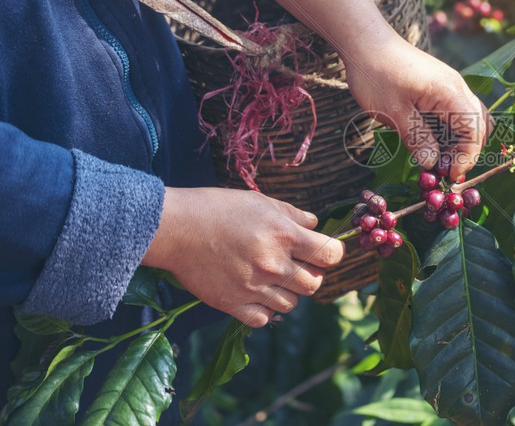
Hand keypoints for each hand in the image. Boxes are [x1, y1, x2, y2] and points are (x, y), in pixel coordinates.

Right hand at [143, 187, 343, 327]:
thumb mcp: (260, 202)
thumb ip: (292, 215)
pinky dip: (265, 309)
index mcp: (283, 236)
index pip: (331, 255)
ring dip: (288, 292)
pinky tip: (256, 293)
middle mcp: (273, 265)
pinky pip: (264, 318)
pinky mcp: (232, 304)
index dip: (332, 254)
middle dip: (311, 274)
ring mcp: (253, 287)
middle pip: (314, 284)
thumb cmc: (217, 208)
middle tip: (296, 265)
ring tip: (272, 277)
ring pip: (291, 304)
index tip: (324, 252)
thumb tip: (314, 226)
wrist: (175, 228)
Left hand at [238, 0, 490, 177]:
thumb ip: (416, 139)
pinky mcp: (439, 85)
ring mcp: (450, 85)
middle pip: (478, 125)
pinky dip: (450, 129)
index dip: (465, 157)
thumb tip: (432, 164)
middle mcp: (457, 87)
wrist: (365, 41)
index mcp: (450, 92)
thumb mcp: (393, 112)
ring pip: (470, 118)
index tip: (448, 175)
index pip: (473, 131)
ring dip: (459, 141)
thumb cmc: (376, 74)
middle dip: (466, 151)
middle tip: (443, 171)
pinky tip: (431, 141)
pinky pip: (456, 111)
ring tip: (437, 159)